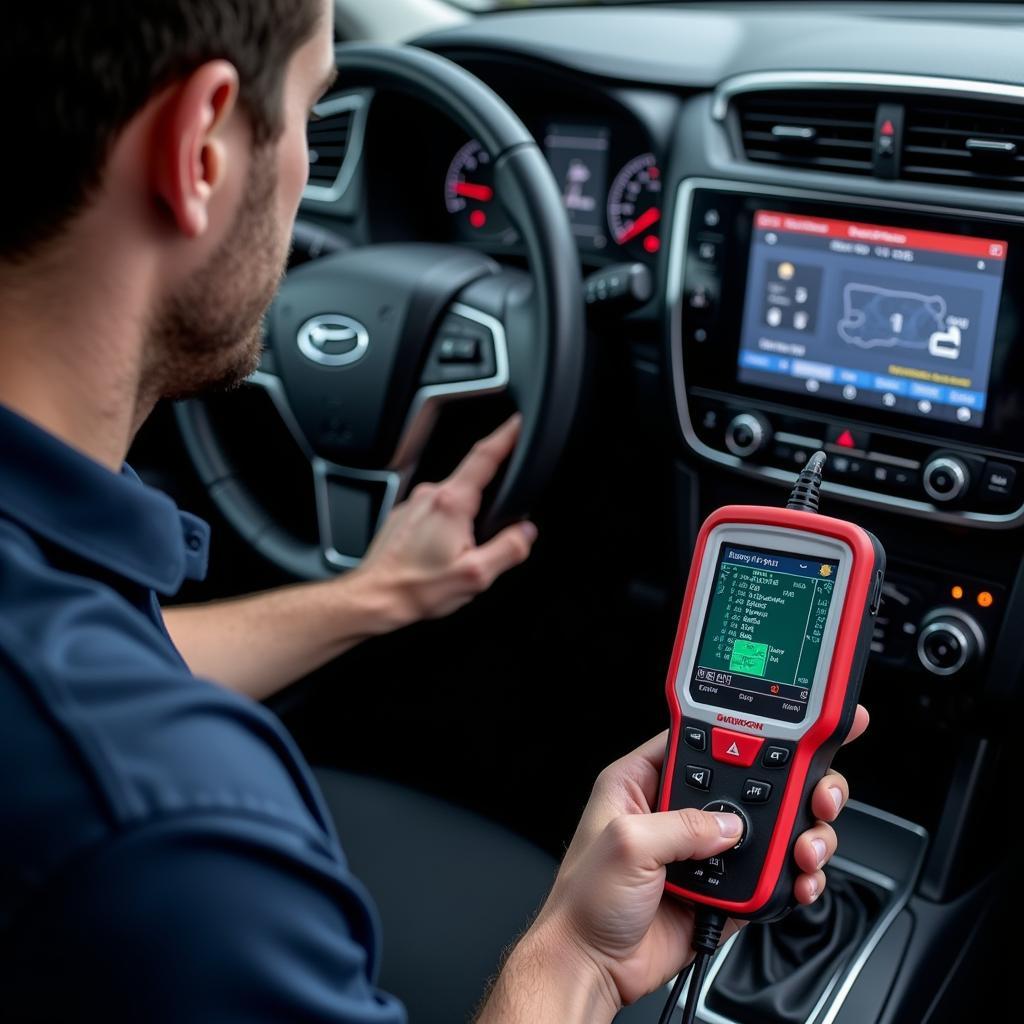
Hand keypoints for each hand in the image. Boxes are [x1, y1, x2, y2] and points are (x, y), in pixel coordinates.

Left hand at [351, 414, 536, 628]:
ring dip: (466, 517)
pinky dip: (447, 526)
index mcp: (452, 503)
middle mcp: (430, 495)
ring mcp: (414, 504)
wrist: (375, 598)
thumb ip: (509, 549)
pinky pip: (435, 511)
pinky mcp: (404, 516)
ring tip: (464, 551)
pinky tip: (442, 553)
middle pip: (472, 479)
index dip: (507, 435)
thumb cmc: (417, 588)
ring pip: (454, 499)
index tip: (519, 422)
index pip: (486, 455)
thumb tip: (525, 532)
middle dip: (490, 495)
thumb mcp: (476, 575)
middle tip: (496, 525)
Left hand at [528, 707, 869, 1013]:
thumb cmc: (584, 902)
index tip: (784, 735)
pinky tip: (798, 882)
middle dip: (791, 789)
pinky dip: (792, 878)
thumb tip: (730, 824)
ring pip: (769, 830)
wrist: (591, 967)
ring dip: (799, 837)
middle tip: (817, 798)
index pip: (701, 743)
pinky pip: (770, 876)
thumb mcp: (625, 844)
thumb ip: (681, 826)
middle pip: (749, 783)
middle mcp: (677, 811)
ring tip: (806, 850)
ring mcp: (703, 852)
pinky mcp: (724, 891)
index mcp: (643, 783)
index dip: (740, 734)